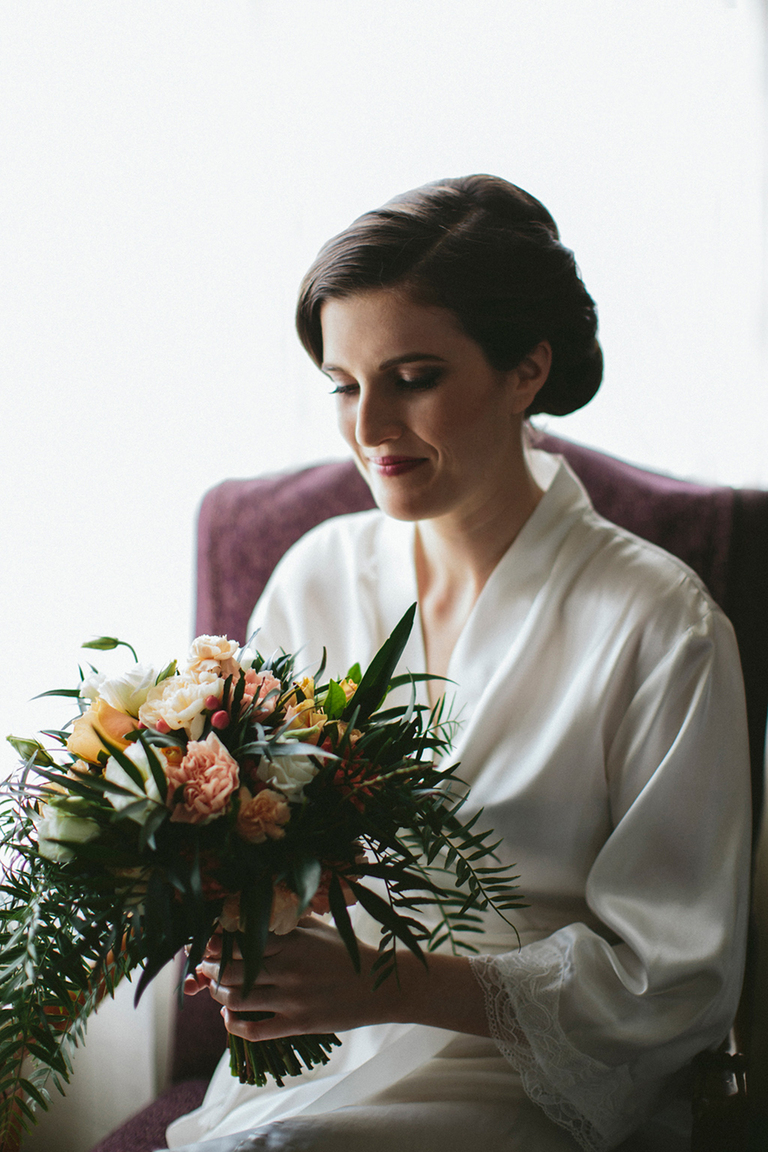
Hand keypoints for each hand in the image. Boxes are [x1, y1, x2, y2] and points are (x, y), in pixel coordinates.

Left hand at [194, 915, 383, 1041]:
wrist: (379, 987)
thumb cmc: (347, 954)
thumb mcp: (319, 929)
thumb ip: (289, 922)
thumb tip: (259, 910)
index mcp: (293, 941)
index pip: (241, 940)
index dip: (217, 943)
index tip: (207, 944)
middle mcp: (289, 968)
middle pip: (232, 970)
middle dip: (211, 969)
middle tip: (206, 967)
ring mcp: (292, 998)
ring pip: (237, 999)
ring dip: (218, 995)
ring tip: (216, 990)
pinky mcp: (298, 1024)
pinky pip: (255, 1030)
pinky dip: (234, 1025)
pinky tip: (229, 1017)